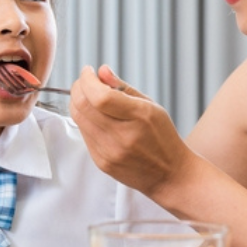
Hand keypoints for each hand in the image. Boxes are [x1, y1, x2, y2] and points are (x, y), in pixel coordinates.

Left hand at [70, 65, 190, 195]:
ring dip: (78, 102)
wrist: (169, 174)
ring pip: (78, 119)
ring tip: (89, 97)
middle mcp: (122, 136)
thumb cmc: (163, 137)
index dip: (87, 80)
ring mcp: (110, 151)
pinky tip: (95, 117)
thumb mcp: (151, 106)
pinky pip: (83, 134)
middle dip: (78, 87)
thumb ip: (123, 87)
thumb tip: (102, 71)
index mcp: (139, 117)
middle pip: (83, 106)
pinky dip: (84, 120)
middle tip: (85, 81)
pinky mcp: (101, 162)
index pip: (100, 96)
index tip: (88, 71)